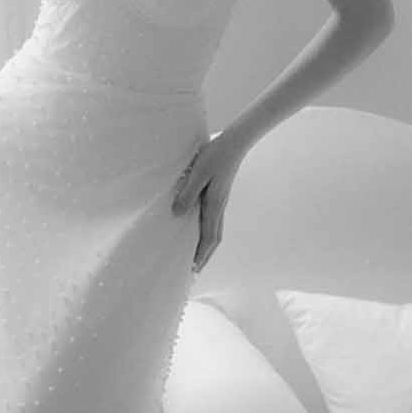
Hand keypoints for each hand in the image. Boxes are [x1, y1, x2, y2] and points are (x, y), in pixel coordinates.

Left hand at [171, 130, 245, 274]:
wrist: (235, 142)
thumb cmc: (215, 156)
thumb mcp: (197, 174)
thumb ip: (187, 193)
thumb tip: (177, 214)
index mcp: (214, 204)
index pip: (208, 237)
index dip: (201, 254)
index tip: (194, 269)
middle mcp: (219, 206)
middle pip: (214, 238)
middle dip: (205, 255)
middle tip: (195, 270)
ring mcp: (221, 201)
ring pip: (215, 229)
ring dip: (206, 245)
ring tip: (196, 254)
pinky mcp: (219, 194)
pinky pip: (214, 219)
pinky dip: (207, 231)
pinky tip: (199, 228)